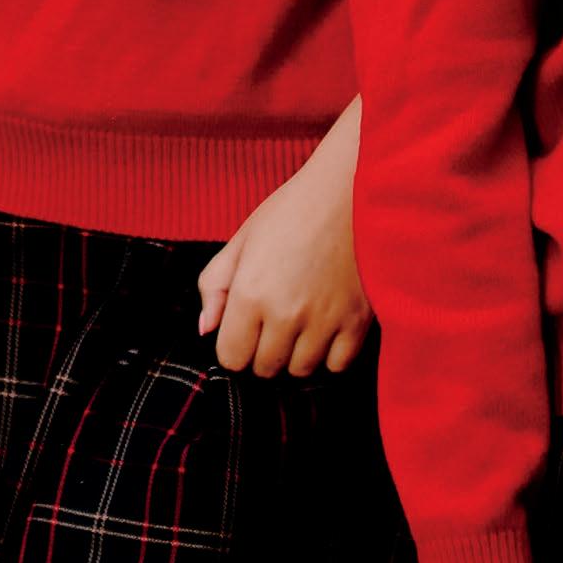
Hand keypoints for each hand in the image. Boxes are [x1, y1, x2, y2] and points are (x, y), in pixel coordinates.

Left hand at [197, 131, 368, 377]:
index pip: (231, 358)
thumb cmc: (294, 210)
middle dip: (262, 352)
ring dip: (296, 355)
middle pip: (264, 368)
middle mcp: (285, 314)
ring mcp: (324, 322)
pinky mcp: (358, 323)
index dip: (233, 346)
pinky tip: (326, 330)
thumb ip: (215, 284)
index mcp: (249, 293)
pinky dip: (330, 355)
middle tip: (272, 323)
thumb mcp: (243, 239)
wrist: (353, 191)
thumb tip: (205, 328)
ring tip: (300, 323)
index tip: (242, 330)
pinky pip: (337, 366)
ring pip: (300, 370)